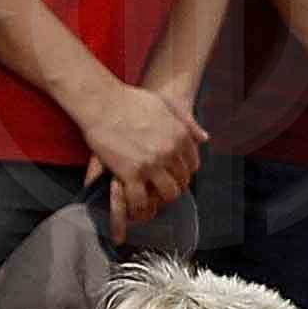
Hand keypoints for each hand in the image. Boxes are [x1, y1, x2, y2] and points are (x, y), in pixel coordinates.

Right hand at [76, 77, 203, 232]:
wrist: (104, 103)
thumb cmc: (131, 100)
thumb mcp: (166, 105)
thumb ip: (186, 124)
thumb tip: (203, 138)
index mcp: (181, 136)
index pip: (192, 164)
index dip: (183, 171)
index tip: (172, 173)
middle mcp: (171, 152)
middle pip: (182, 180)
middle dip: (173, 185)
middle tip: (160, 187)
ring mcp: (152, 164)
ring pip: (168, 193)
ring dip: (161, 199)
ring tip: (151, 199)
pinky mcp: (132, 174)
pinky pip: (141, 200)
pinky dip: (139, 207)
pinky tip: (136, 207)